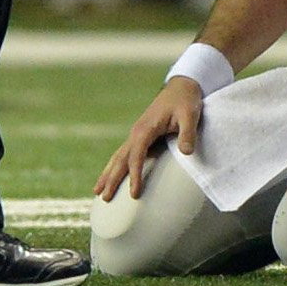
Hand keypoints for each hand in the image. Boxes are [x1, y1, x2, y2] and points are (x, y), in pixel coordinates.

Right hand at [94, 77, 204, 201]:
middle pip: (120, 159)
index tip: (134, 194)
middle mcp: (136, 132)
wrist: (181, 87)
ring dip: (107, 174)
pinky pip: (124, 154)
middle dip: (112, 179)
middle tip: (104, 198)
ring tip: (97, 192)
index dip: (135, 174)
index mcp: (145, 129)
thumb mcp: (190, 115)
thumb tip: (187, 152)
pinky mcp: (140, 136)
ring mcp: (136, 134)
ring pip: (117, 157)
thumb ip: (188, 133)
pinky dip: (115, 166)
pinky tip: (111, 176)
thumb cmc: (186, 101)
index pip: (136, 156)